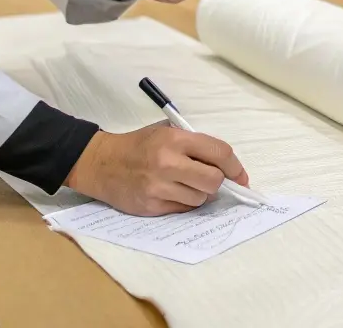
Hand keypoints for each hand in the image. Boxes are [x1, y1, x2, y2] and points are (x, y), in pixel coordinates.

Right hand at [64, 123, 248, 215]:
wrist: (101, 163)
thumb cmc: (138, 145)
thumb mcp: (166, 133)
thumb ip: (194, 146)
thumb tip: (226, 167)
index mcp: (175, 140)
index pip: (219, 153)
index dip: (236, 167)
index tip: (241, 177)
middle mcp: (168, 163)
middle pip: (214, 181)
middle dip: (218, 182)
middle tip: (209, 178)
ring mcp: (159, 187)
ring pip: (200, 198)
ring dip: (199, 193)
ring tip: (183, 183)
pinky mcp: (152, 206)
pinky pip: (183, 209)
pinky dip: (184, 203)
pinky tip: (172, 192)